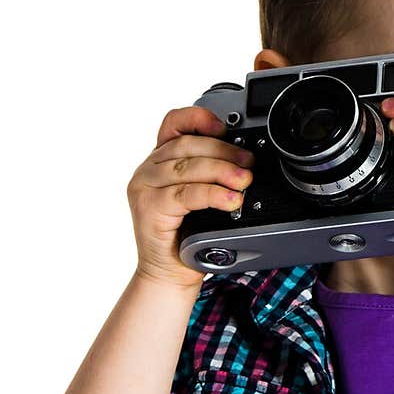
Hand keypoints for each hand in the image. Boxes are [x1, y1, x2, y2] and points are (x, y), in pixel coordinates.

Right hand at [127, 106, 255, 287]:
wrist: (169, 274)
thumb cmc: (187, 238)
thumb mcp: (200, 198)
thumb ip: (210, 174)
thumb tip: (244, 160)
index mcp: (159, 161)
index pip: (174, 124)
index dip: (199, 118)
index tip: (225, 128)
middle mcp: (148, 170)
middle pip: (187, 145)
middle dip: (224, 151)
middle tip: (249, 164)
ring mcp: (145, 188)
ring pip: (187, 167)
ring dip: (221, 170)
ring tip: (244, 180)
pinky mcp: (149, 208)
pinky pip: (185, 194)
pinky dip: (212, 194)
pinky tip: (230, 199)